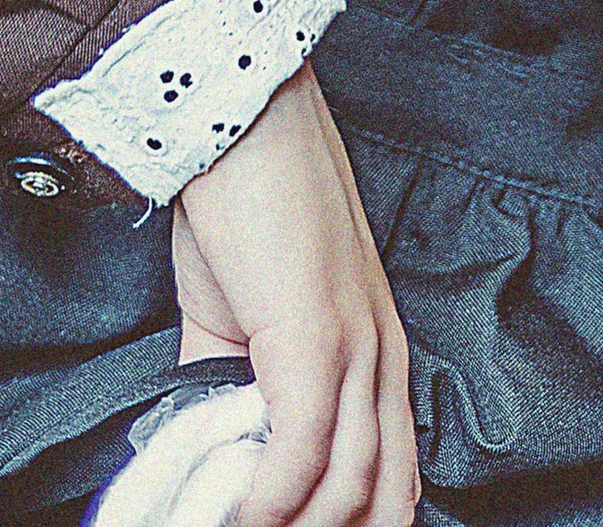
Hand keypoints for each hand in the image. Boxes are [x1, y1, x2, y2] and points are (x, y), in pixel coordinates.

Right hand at [170, 68, 416, 526]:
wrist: (235, 117)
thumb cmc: (242, 202)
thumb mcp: (245, 312)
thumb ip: (235, 383)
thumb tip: (207, 449)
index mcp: (379, 350)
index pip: (396, 480)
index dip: (353, 525)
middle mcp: (382, 356)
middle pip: (384, 499)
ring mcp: (354, 349)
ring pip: (349, 489)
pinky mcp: (314, 339)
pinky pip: (301, 452)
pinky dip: (267, 500)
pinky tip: (235, 512)